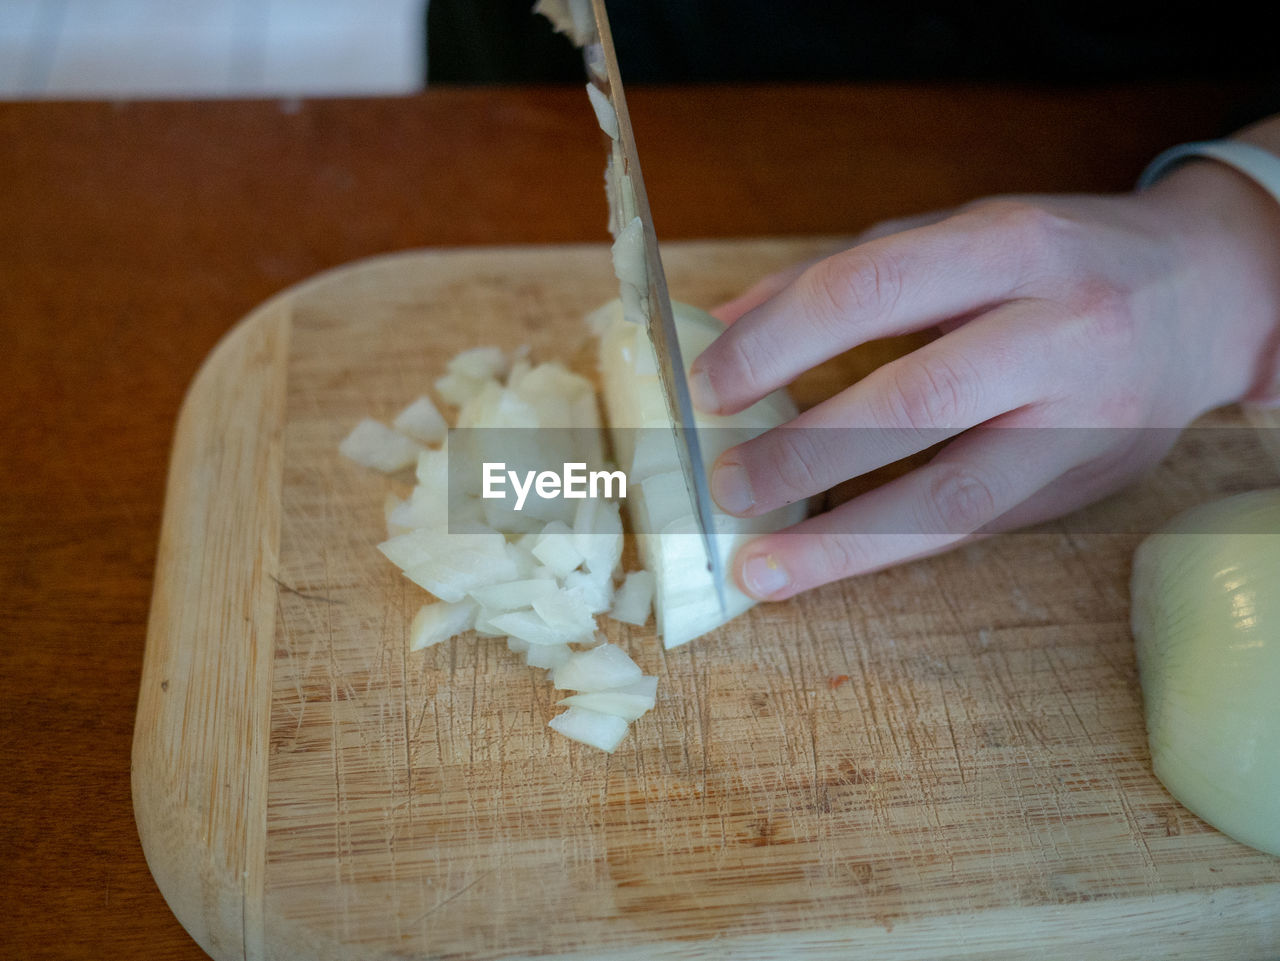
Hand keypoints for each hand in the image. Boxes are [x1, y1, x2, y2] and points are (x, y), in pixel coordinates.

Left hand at [691, 159, 1279, 599]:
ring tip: (762, 565)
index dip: (776, 342)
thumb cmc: (1058, 260)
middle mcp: (1058, 329)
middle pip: (913, 401)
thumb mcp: (959, 234)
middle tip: (726, 486)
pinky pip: (974, 526)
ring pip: (953, 495)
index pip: (870, 289)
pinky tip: (829, 559)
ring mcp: (1081, 420)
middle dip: (804, 453)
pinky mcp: (1084, 486)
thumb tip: (725, 326)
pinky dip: (891, 547)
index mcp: (1011, 246)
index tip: (707, 385)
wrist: (1210, 295)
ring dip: (844, 539)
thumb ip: (846, 274)